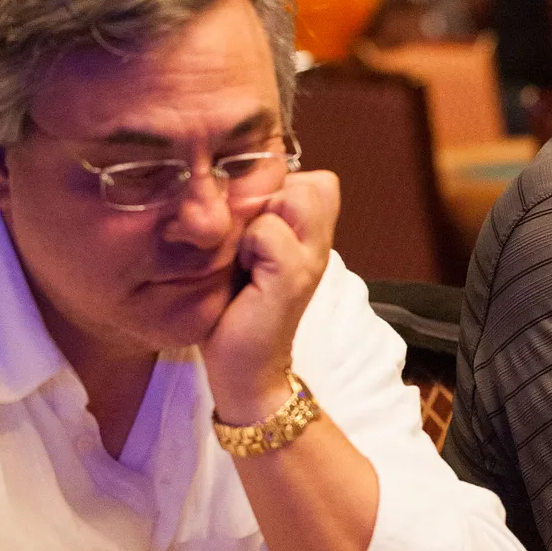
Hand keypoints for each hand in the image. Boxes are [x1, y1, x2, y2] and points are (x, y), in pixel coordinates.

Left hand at [204, 171, 338, 421]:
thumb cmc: (238, 310)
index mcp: (312, 235)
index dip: (283, 188)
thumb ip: (258, 220)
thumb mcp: (250, 255)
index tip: (258, 221)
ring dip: (260, 216)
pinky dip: (250, 243)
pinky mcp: (291, 278)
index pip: (318, 181)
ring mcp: (310, 259)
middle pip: (314, 183)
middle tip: (250, 236)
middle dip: (274, 197)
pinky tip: (241, 269)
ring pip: (293, 198)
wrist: (246, 369)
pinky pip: (269, 231)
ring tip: (245, 251)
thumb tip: (232, 182)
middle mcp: (319, 242)